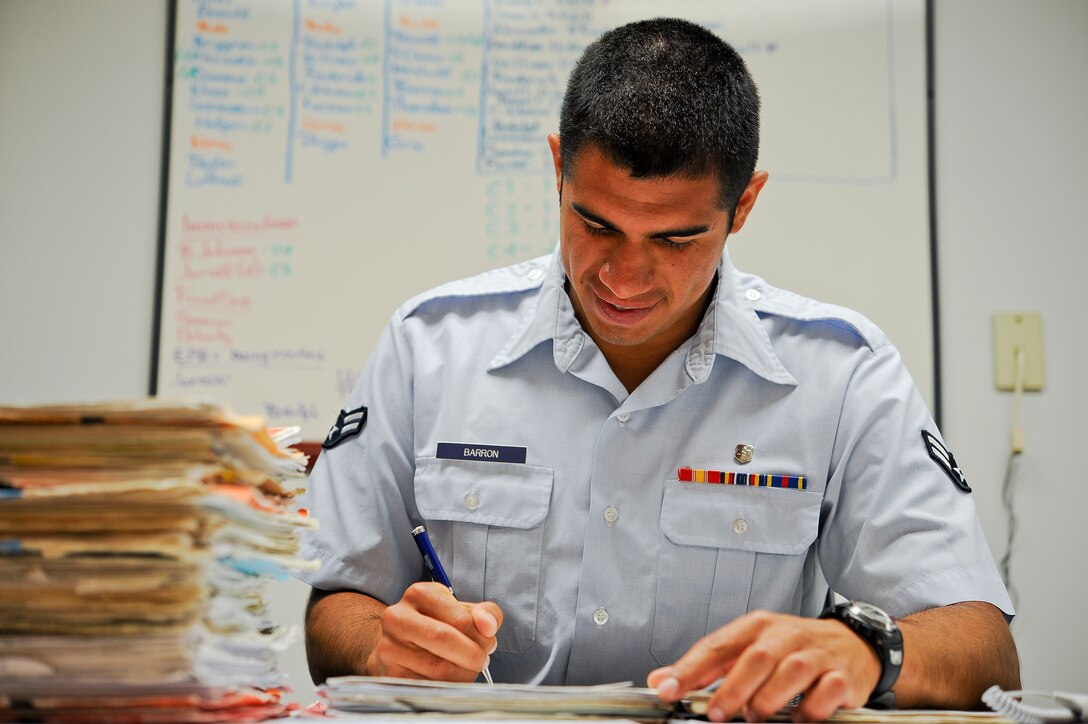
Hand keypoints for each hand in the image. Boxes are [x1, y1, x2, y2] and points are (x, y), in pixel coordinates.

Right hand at [366, 582, 502, 680]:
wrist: (397, 645)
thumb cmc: (436, 624)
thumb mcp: (461, 610)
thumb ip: (484, 613)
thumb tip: (489, 626)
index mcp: (418, 594)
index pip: (461, 619)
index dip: (482, 635)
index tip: (489, 641)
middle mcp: (398, 618)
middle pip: (445, 640)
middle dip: (473, 655)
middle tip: (482, 660)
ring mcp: (390, 649)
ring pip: (439, 670)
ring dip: (464, 674)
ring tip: (466, 668)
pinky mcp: (390, 676)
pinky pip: (429, 688)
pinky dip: (448, 687)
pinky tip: (450, 679)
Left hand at [647, 610, 880, 721]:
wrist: (852, 643)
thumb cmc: (792, 647)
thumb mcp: (747, 647)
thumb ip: (707, 667)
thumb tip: (661, 681)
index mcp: (757, 626)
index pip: (717, 645)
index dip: (690, 668)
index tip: (667, 689)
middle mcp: (785, 636)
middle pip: (754, 658)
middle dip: (731, 689)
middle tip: (715, 714)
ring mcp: (815, 654)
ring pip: (790, 672)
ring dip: (767, 699)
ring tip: (754, 716)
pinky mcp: (841, 675)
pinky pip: (824, 693)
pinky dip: (808, 710)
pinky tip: (796, 718)